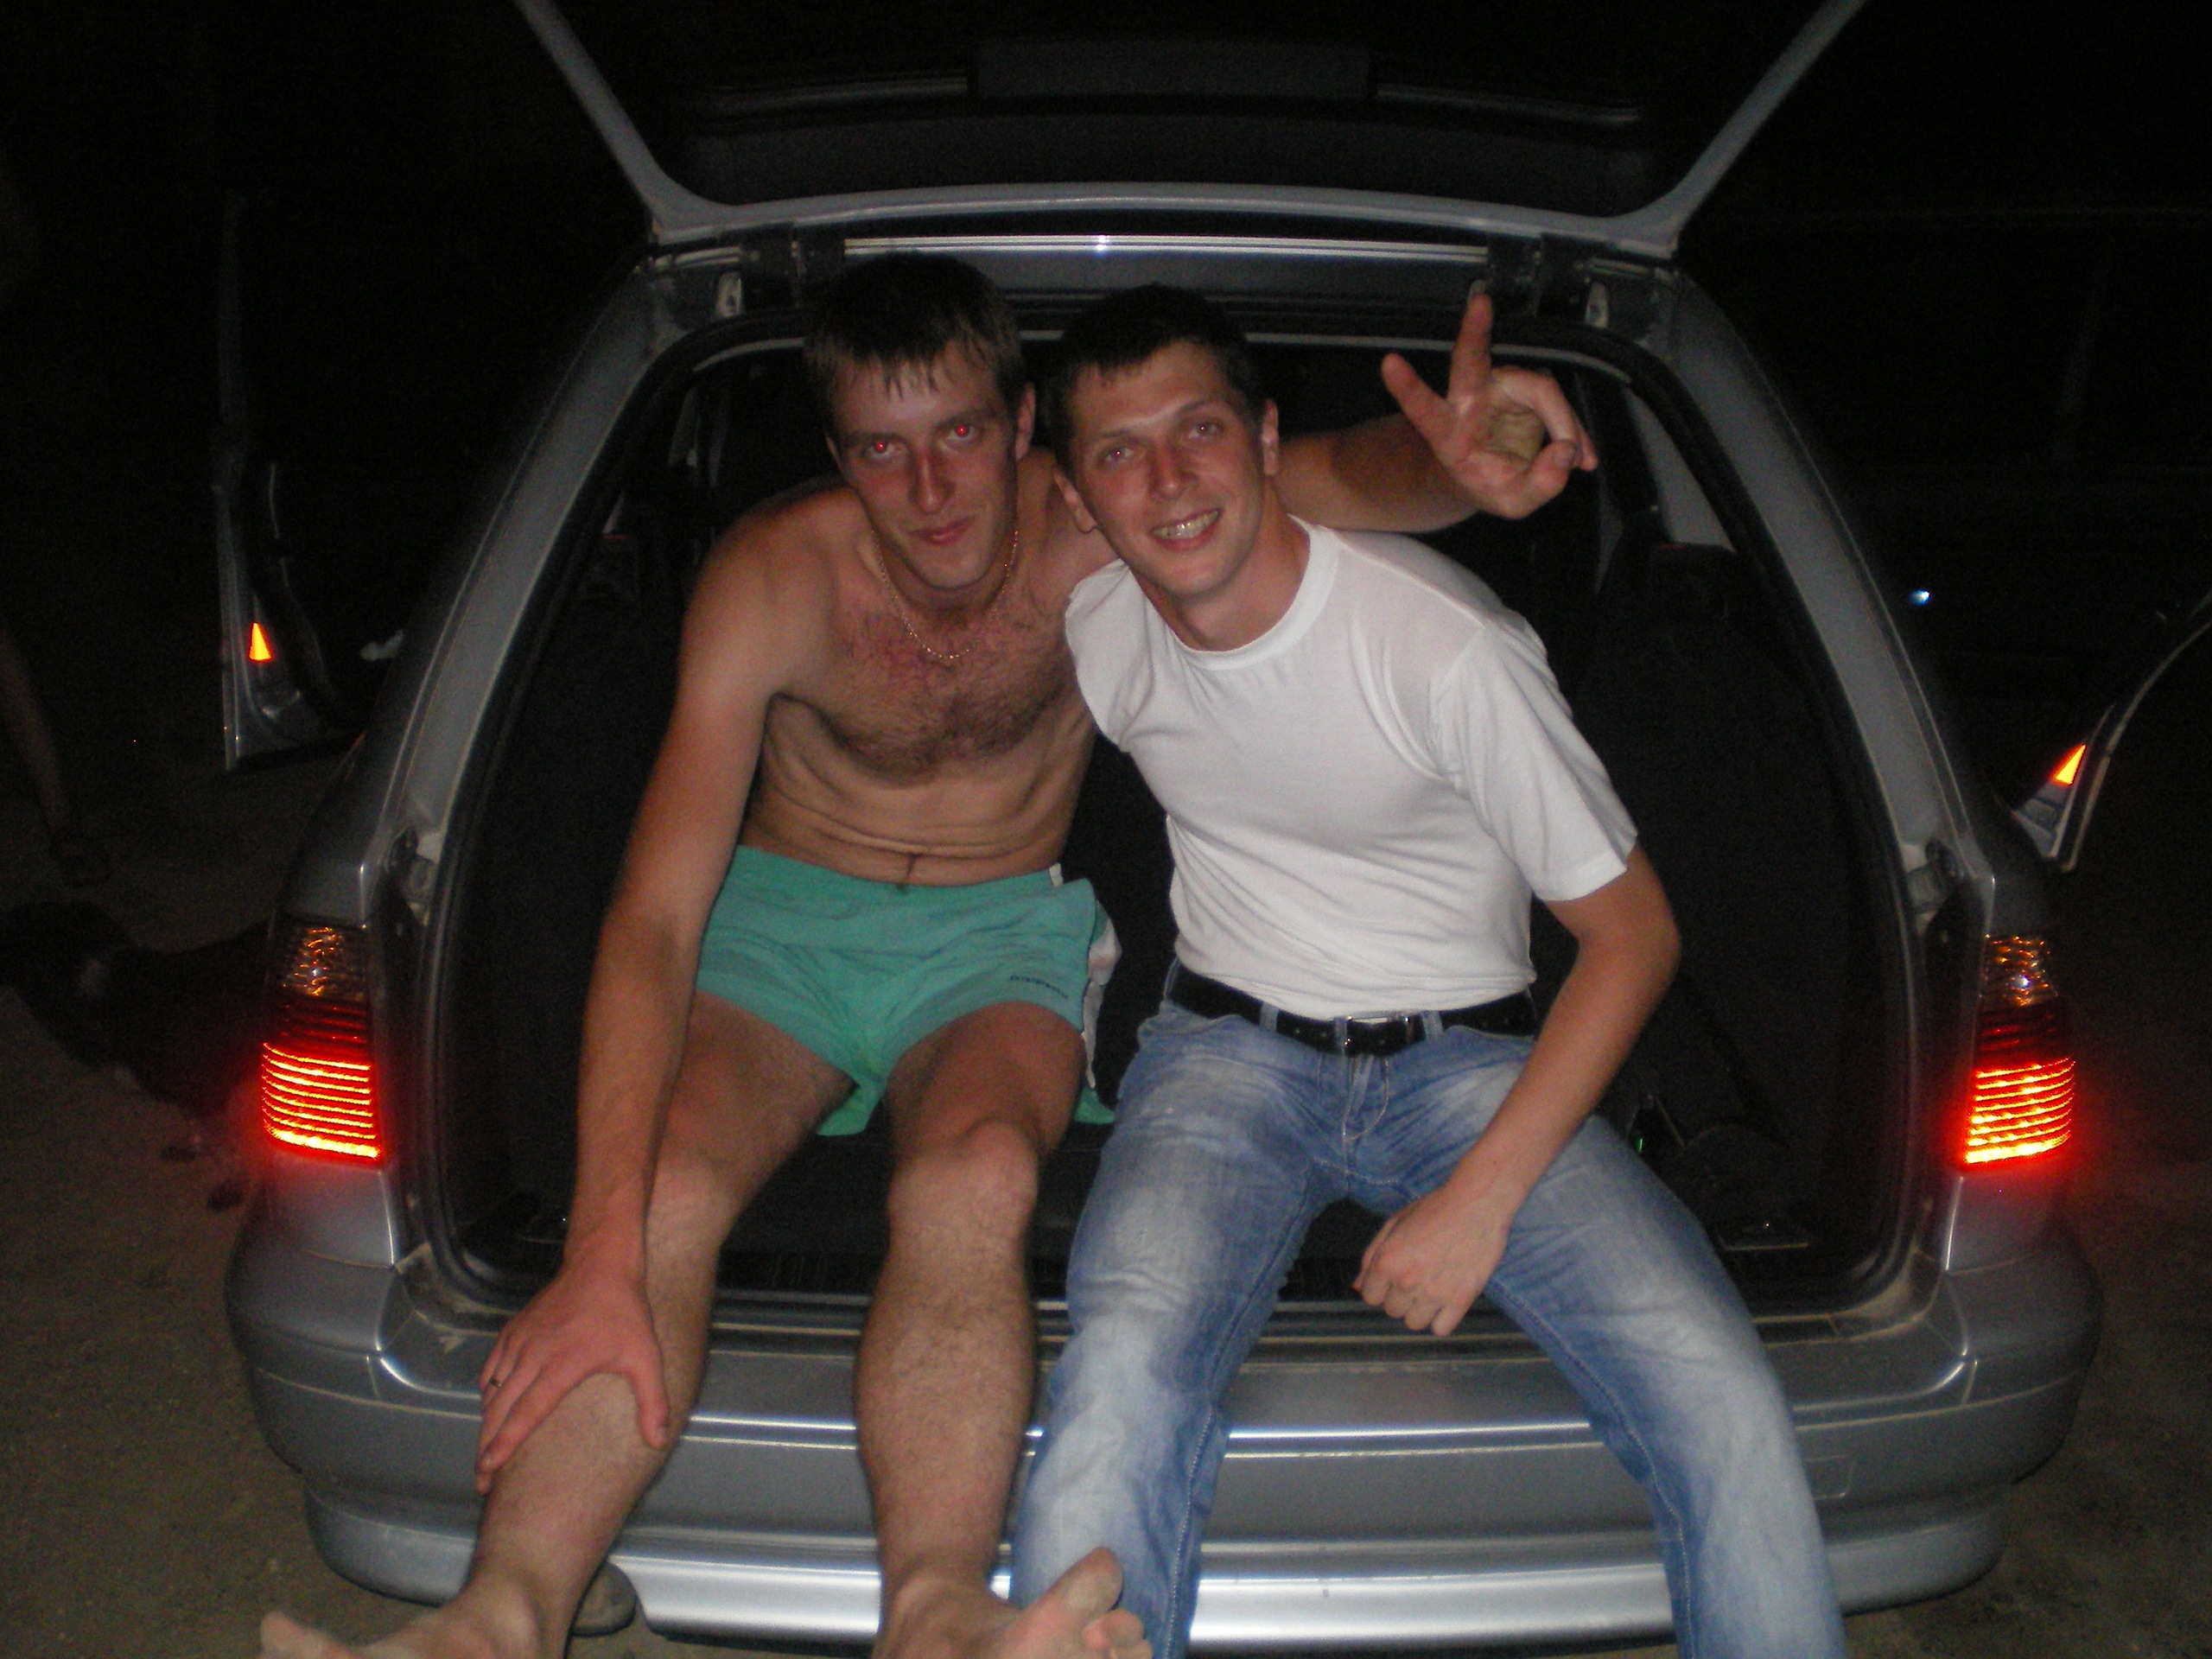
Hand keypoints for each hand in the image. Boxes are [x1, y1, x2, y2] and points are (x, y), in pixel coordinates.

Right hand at [474, 1260, 671, 1490]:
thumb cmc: (625, 1312)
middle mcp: (532, 1355)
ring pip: (492, 1390)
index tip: (488, 1469)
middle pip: (499, 1409)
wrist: (601, 1263)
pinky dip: (488, 1392)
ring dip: (486, 1423)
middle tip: (482, 1480)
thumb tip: (657, 1442)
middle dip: (487, 1447)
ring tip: (485, 1452)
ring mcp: (519, 1341)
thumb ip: (652, 1401)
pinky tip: (492, 1407)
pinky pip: (492, 1368)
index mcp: (562, 1365)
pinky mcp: (512, 1329)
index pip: (526, 1413)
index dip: (505, 1444)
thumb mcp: (645, 1356)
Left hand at [1353, 1180, 1513, 1336]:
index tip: (1393, 1279)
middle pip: (1392, 1310)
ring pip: (1414, 1323)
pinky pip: (1440, 1329)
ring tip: (1430, 1290)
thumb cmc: (1435, 1208)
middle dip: (1399, 1297)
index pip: (1370, 1297)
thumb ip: (1372, 1255)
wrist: (1477, 1204)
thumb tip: (1358, 1286)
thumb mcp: (1395, 1223)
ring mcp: (1433, 1294)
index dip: (1380, 1287)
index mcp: (1387, 1262)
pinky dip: (1441, 1319)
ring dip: (1418, 1310)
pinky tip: (1446, 1300)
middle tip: (1416, 1278)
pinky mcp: (1460, 1300)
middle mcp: (1406, 1282)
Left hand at [1379, 292, 1597, 520]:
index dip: (1407, 387)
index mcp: (1448, 431)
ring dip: (1566, 426)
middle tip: (1480, 303)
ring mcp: (1499, 386)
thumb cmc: (1490, 485)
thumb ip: (1538, 485)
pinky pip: (1557, 401)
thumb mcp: (1511, 502)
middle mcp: (1470, 399)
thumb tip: (1564, 454)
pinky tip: (1583, 456)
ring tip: (1580, 461)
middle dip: (1474, 331)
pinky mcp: (1526, 385)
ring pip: (1541, 390)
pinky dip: (1573, 430)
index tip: (1388, 363)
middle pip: (1470, 360)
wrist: (1495, 474)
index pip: (1424, 409)